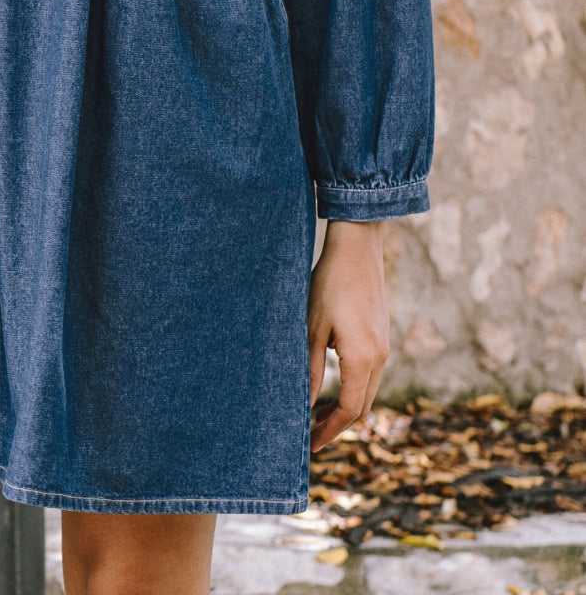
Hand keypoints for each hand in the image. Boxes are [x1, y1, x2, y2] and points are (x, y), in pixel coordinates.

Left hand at [307, 218, 389, 451]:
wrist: (357, 248)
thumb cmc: (330, 284)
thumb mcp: (312, 328)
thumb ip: (312, 369)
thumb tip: (307, 405)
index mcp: (364, 358)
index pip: (351, 410)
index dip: (331, 431)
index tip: (311, 445)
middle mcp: (381, 357)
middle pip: (363, 406)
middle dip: (339, 424)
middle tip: (313, 435)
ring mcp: (385, 346)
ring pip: (368, 391)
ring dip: (347, 407)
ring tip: (319, 415)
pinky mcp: (382, 336)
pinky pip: (371, 374)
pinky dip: (354, 388)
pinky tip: (333, 385)